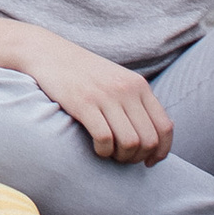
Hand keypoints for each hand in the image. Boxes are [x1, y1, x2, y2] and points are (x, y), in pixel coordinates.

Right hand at [19, 32, 172, 164]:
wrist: (49, 52)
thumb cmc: (84, 73)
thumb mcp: (118, 80)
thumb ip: (136, 102)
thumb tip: (153, 138)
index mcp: (139, 85)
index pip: (165, 127)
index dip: (161, 151)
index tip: (149, 161)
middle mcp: (126, 89)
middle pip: (149, 139)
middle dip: (138, 157)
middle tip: (123, 158)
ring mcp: (105, 96)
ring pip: (130, 143)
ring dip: (121, 157)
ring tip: (110, 154)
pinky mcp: (83, 103)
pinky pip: (105, 139)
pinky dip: (103, 151)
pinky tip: (96, 148)